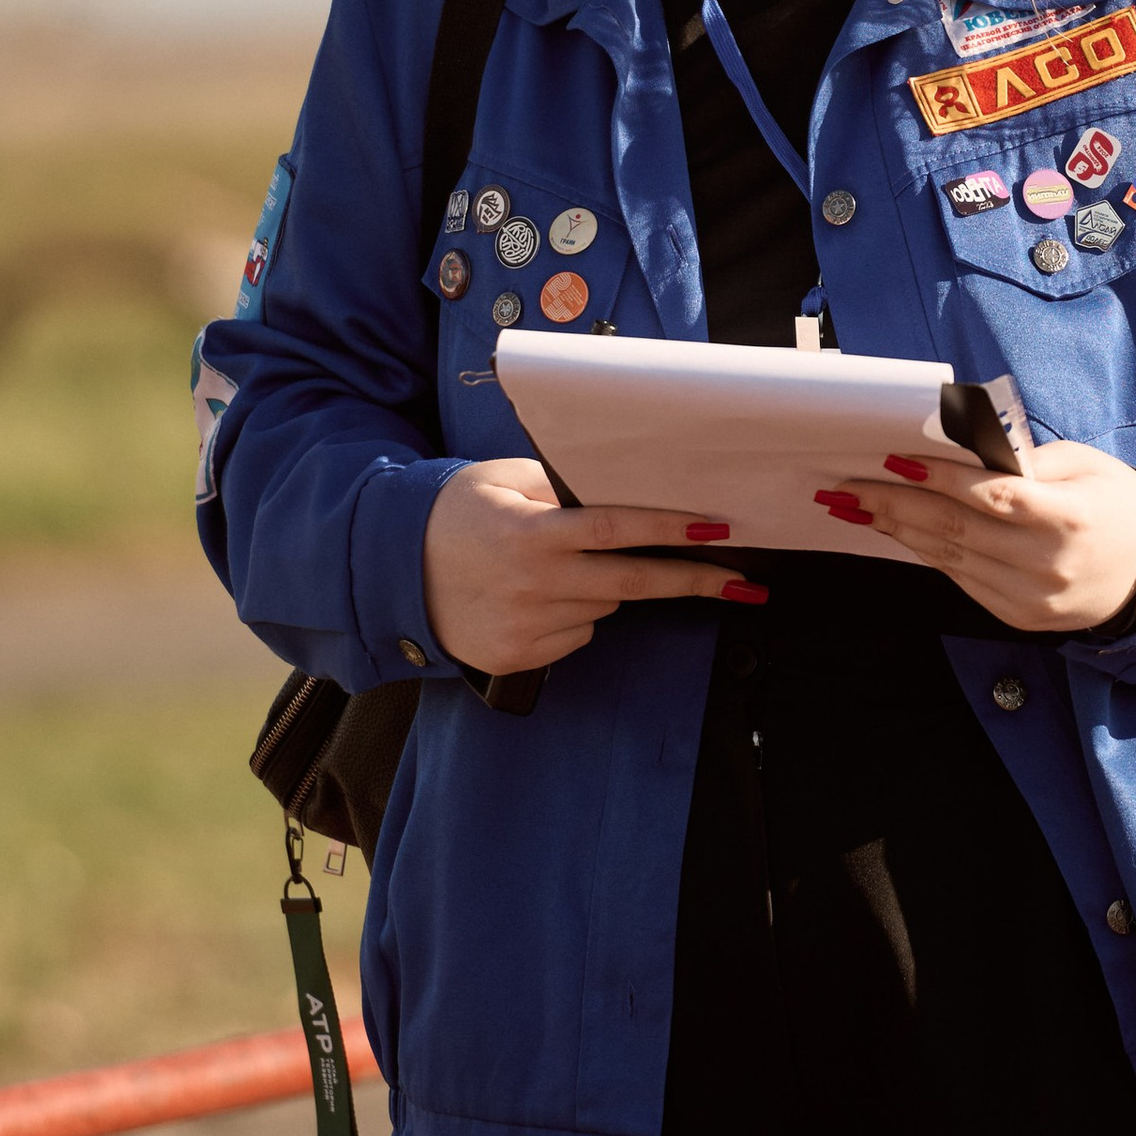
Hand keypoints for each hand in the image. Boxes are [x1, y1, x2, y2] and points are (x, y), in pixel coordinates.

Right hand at [422, 460, 760, 676]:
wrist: (394, 571)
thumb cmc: (455, 514)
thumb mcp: (500, 479)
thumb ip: (557, 484)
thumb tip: (614, 490)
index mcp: (533, 532)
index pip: (616, 529)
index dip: (670, 529)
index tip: (716, 529)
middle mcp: (535, 583)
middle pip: (632, 583)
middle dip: (693, 580)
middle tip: (741, 583)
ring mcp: (528, 625)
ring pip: (604, 608)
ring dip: (604, 588)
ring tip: (555, 568)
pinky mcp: (521, 656)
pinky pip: (577, 635)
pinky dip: (574, 615)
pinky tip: (535, 598)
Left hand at [832, 438, 1135, 635]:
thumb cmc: (1115, 504)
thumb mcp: (1083, 466)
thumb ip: (1024, 461)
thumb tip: (960, 449)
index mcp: (1069, 518)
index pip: (994, 497)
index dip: (942, 480)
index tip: (895, 461)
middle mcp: (1046, 563)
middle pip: (958, 531)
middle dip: (896, 506)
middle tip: (848, 486)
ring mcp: (1030, 597)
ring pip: (950, 558)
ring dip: (898, 531)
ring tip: (856, 507)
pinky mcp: (1017, 616)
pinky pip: (961, 579)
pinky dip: (926, 553)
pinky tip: (897, 531)